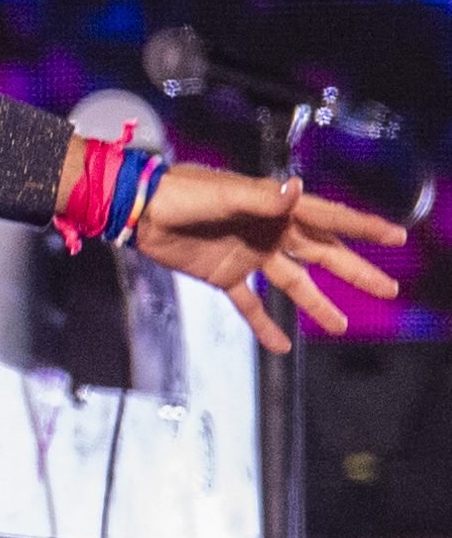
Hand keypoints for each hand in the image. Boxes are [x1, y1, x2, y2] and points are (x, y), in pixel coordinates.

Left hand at [129, 159, 404, 352]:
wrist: (141, 211)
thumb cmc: (182, 193)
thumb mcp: (223, 194)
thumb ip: (261, 199)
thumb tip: (296, 189)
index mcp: (277, 208)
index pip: (329, 218)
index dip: (364, 227)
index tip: (396, 236)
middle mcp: (271, 232)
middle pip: (323, 254)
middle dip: (356, 271)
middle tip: (389, 289)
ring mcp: (250, 255)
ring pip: (294, 283)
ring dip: (318, 304)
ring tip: (342, 325)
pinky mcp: (224, 275)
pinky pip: (250, 305)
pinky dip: (264, 326)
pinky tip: (281, 347)